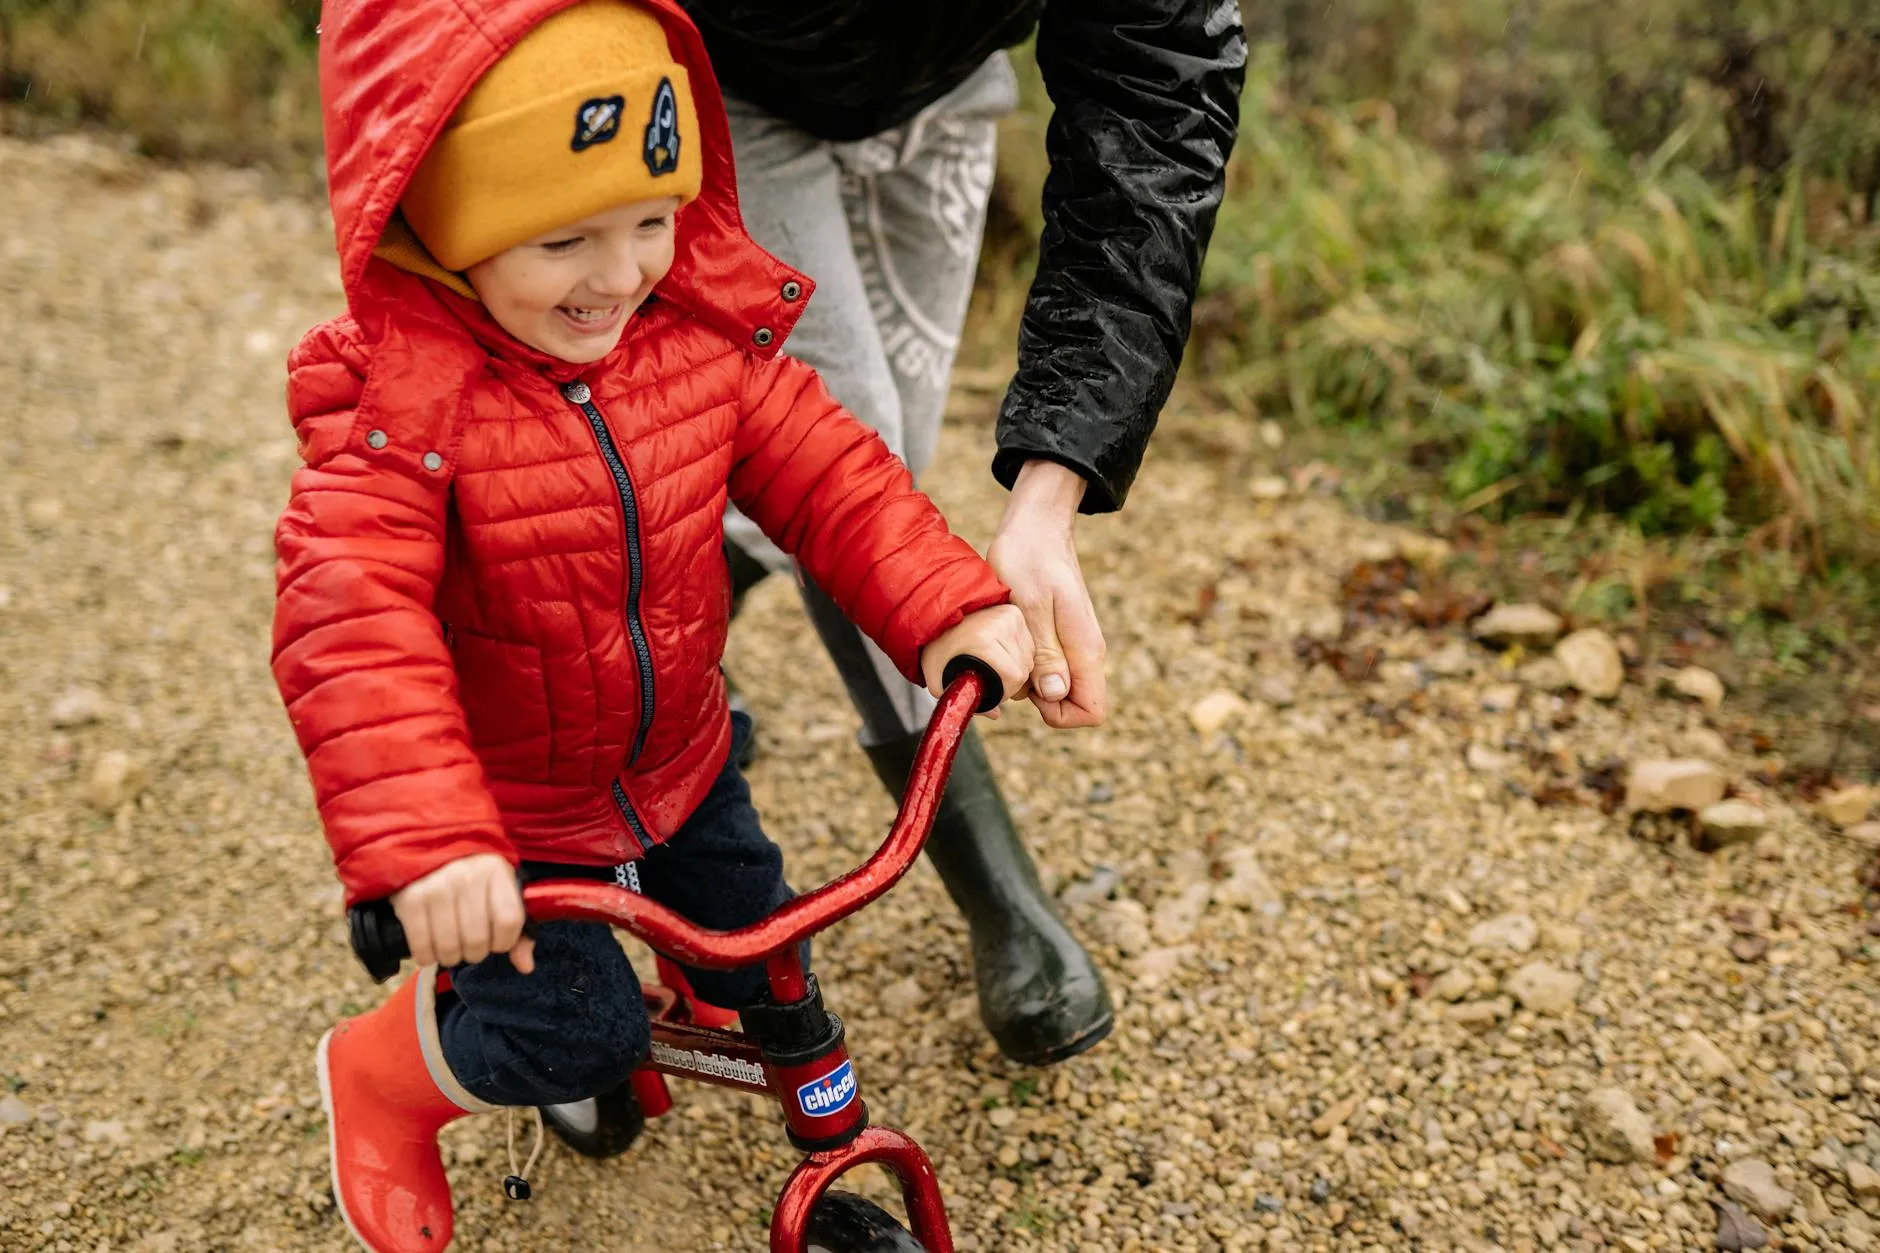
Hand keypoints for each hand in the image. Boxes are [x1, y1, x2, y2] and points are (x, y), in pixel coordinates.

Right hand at [390, 852, 533, 972]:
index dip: (504, 942)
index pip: (510, 921)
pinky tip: (429, 950)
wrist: (424, 847)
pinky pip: (421, 944)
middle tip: (469, 947)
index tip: (496, 942)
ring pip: (450, 946)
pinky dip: (426, 956)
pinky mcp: (410, 898)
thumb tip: (525, 966)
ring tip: (450, 949)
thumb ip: (517, 927)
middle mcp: (467, 876)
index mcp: (495, 870)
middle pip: (478, 939)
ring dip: (451, 957)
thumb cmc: (469, 873)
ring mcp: (437, 886)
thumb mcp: (498, 887)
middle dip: (475, 953)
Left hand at [921, 604, 1033, 711]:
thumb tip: (995, 714)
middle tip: (992, 680)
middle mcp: (1001, 624)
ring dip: (1017, 667)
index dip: (1006, 691)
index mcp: (983, 640)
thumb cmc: (935, 648)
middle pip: (1024, 668)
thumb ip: (965, 702)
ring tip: (996, 666)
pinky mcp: (1015, 612)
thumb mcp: (939, 680)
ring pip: (1029, 656)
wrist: (935, 615)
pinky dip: (1019, 654)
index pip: (1013, 676)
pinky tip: (1002, 653)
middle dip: (1011, 681)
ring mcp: (1010, 616)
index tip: (992, 692)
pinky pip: (1029, 643)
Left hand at [986, 460, 1107, 727]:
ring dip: (1024, 678)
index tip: (1028, 687)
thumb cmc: (1028, 558)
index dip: (1057, 714)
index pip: (1090, 711)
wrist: (1035, 525)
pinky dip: (1022, 662)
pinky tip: (1006, 637)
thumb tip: (1056, 694)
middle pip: (1069, 704)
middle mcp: (1083, 653)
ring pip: (1052, 688)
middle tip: (1007, 662)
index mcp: (1085, 650)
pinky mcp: (1057, 637)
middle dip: (1035, 699)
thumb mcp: (1029, 606)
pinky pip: (1044, 668)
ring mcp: (1071, 646)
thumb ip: (1043, 652)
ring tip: (1005, 641)